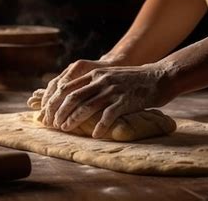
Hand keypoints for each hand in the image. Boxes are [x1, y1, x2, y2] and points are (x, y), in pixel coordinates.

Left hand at [44, 63, 172, 137]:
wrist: (159, 76)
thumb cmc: (134, 80)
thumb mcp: (110, 75)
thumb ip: (94, 83)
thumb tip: (75, 98)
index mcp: (96, 74)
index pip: (68, 87)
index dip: (54, 102)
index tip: (48, 114)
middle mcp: (101, 80)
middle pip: (73, 97)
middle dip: (59, 112)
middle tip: (53, 124)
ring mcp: (113, 90)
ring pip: (87, 106)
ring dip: (74, 119)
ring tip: (66, 128)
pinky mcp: (126, 100)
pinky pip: (109, 115)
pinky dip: (100, 126)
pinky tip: (96, 135)